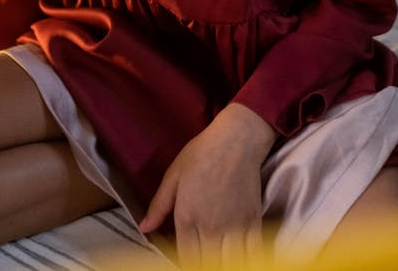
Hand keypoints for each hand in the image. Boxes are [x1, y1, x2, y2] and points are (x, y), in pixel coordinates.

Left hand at [138, 103, 275, 267]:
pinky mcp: (253, 221)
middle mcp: (210, 227)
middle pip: (208, 264)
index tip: (189, 260)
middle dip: (205, 264)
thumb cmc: (203, 153)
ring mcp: (234, 226)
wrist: (237, 139)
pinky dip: (247, 259)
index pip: (186, 258)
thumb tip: (144, 228)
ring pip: (230, 262)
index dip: (186, 264)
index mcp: (187, 217)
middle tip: (203, 257)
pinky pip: (252, 252)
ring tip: (220, 258)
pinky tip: (240, 257)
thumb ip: (159, 205)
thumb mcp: (174, 174)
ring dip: (224, 263)